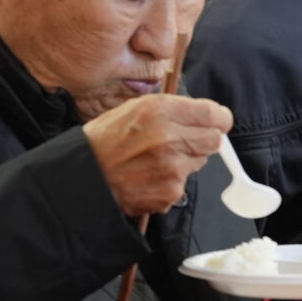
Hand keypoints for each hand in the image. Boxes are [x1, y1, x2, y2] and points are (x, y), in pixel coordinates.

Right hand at [83, 93, 231, 218]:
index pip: (215, 114)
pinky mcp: (170, 192)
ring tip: (157, 159)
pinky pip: (184, 183)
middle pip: (215, 139)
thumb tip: (204, 113)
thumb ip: (172, 108)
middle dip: (204, 138)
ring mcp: (172, 168)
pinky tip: (150, 176)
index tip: (215, 121)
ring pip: (201, 161)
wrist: (83, 177)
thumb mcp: (135, 108)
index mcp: (161, 111)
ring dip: (186, 160)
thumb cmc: (105, 141)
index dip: (217, 118)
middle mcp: (170, 138)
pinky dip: (172, 181)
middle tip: (183, 141)